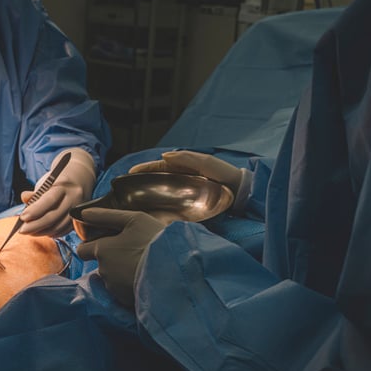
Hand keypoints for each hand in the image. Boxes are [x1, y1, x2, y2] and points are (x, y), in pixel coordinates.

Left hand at [19, 148, 96, 236]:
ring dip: (42, 231)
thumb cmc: (59, 181)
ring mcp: (78, 210)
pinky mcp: (79, 219)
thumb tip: (24, 198)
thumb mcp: (47, 182)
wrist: (80, 179)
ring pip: (58, 226)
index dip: (35, 210)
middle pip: (54, 216)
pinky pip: (64, 231)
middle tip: (22, 230)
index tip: (23, 217)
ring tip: (30, 232)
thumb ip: (35, 192)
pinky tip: (42, 231)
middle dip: (35, 226)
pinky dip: (51, 233)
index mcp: (64, 186)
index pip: (49, 200)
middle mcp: (73, 199)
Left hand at [76, 208, 165, 306]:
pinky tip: (144, 278)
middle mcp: (103, 271)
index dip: (90, 246)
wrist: (173, 272)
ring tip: (142, 265)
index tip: (105, 243)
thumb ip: (106, 215)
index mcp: (102, 251)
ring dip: (122, 272)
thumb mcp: (133, 219)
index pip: (82, 250)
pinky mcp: (126, 301)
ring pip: (112, 278)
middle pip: (101, 264)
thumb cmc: (153, 241)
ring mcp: (114, 288)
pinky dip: (130, 285)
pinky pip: (124, 291)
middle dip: (112, 259)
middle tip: (132, 252)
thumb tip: (84, 213)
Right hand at [129, 151, 252, 212]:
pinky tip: (151, 214)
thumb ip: (186, 158)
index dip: (145, 170)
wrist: (243, 194)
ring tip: (133, 203)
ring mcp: (186, 195)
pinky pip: (171, 207)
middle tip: (126, 191)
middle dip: (142, 184)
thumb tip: (163, 156)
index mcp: (185, 168)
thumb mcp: (206, 163)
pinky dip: (160, 208)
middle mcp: (183, 181)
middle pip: (158, 181)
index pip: (160, 168)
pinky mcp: (191, 208)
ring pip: (163, 194)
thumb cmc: (226, 176)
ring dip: (149, 197)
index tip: (130, 173)